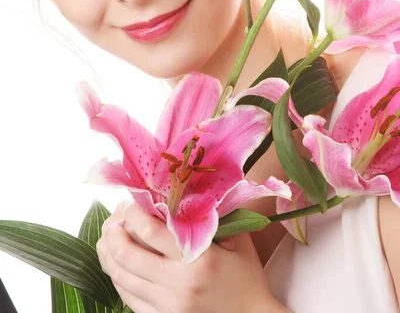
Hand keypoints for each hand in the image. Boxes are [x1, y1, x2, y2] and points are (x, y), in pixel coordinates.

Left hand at [97, 199, 286, 312]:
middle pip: (126, 254)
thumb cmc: (247, 276)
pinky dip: (117, 276)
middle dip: (112, 231)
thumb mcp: (237, 239)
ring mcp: (167, 305)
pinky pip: (127, 297)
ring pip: (120, 277)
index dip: (133, 211)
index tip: (132, 200)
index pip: (150, 229)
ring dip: (108, 253)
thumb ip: (214, 216)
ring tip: (109, 236)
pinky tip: (118, 262)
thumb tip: (188, 189)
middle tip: (114, 218)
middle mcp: (178, 283)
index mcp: (197, 259)